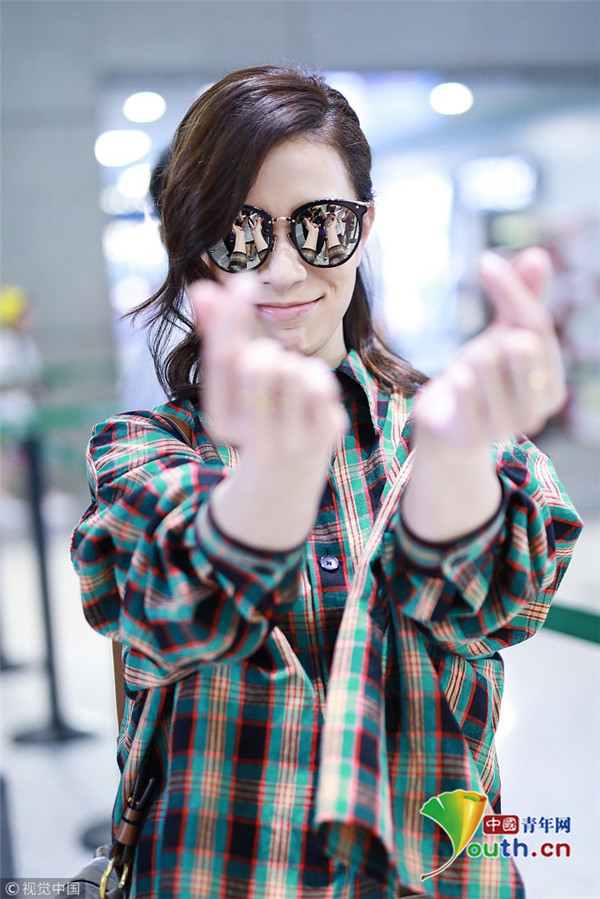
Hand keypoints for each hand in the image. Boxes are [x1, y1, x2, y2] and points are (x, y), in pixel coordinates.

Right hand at [189, 275, 347, 467]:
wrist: (283, 481)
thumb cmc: (254, 415)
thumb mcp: (231, 383)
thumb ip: (218, 336)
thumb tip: (202, 288)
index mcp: (221, 422)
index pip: (223, 358)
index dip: (233, 314)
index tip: (245, 279)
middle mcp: (252, 438)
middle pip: (259, 360)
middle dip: (267, 350)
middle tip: (270, 365)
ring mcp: (292, 441)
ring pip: (294, 368)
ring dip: (293, 364)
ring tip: (290, 387)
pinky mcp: (324, 437)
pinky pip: (321, 380)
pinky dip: (315, 376)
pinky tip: (310, 396)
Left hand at [401, 247, 565, 541]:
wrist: (447, 426)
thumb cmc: (482, 378)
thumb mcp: (504, 335)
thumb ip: (523, 298)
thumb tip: (538, 254)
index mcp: (551, 385)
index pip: (538, 327)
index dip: (513, 291)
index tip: (485, 261)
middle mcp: (536, 411)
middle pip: (519, 345)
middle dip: (493, 338)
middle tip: (480, 353)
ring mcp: (505, 427)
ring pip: (487, 362)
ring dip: (469, 361)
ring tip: (466, 376)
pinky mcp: (472, 434)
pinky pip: (462, 386)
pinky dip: (453, 380)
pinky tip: (454, 390)